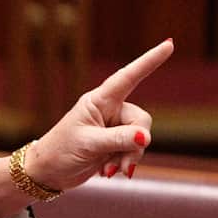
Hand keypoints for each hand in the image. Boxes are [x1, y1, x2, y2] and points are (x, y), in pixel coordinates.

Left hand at [24, 39, 171, 189]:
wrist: (48, 173)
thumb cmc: (60, 152)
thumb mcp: (89, 145)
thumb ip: (118, 140)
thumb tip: (145, 137)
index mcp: (98, 101)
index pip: (127, 77)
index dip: (149, 61)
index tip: (169, 44)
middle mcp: (109, 110)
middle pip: (141, 120)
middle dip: (136, 144)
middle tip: (122, 165)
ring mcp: (113, 127)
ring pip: (141, 138)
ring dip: (129, 157)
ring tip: (110, 171)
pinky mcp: (115, 143)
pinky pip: (134, 150)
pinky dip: (125, 163)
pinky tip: (108, 172)